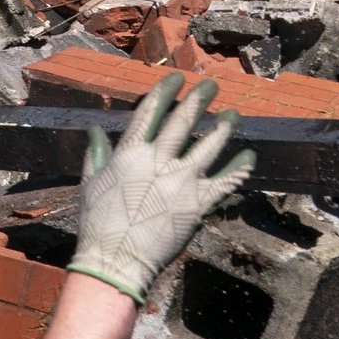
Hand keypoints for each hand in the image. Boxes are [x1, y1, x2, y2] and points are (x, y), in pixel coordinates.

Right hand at [67, 75, 254, 300]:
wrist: (116, 259)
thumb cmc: (97, 223)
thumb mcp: (90, 183)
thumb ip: (96, 154)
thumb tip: (95, 130)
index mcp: (129, 154)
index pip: (151, 113)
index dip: (165, 92)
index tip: (176, 79)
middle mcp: (158, 161)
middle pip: (184, 122)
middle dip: (198, 100)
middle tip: (211, 85)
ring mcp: (182, 182)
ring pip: (209, 146)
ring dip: (223, 127)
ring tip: (232, 114)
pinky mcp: (199, 204)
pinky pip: (226, 181)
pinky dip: (239, 168)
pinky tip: (249, 156)